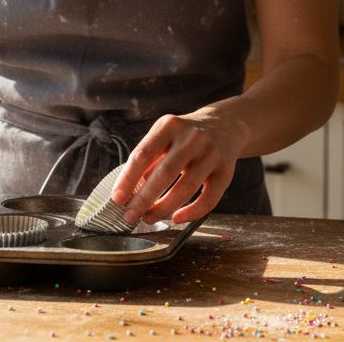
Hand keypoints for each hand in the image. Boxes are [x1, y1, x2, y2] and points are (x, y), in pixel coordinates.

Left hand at [111, 110, 249, 225]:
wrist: (225, 125)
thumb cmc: (185, 136)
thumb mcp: (164, 136)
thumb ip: (148, 160)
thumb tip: (127, 192)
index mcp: (169, 126)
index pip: (144, 154)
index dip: (128, 178)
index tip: (117, 198)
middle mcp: (192, 138)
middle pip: (165, 173)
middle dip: (144, 199)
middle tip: (129, 216)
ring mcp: (211, 154)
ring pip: (186, 187)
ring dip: (164, 207)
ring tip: (148, 218)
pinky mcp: (226, 171)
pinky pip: (209, 198)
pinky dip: (192, 212)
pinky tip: (176, 218)